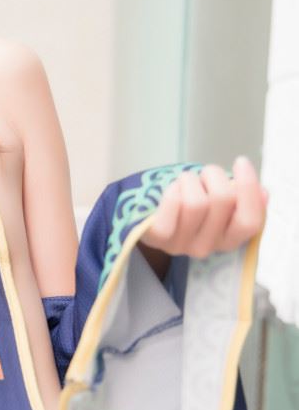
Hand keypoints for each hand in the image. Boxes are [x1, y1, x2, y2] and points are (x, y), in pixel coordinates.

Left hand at [140, 157, 268, 260]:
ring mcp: (180, 244)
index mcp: (228, 240)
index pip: (250, 221)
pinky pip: (173, 206)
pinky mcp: (157, 236)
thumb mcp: (218, 201)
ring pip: (197, 201)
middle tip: (202, 176)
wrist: (148, 218)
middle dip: (213, 175)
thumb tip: (263, 193)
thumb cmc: (187, 204)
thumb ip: (241, 199)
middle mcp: (206, 247)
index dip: (249, 189)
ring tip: (184, 183)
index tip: (241, 162)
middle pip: (223, 200)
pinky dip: (173, 190)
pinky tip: (172, 190)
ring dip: (190, 180)